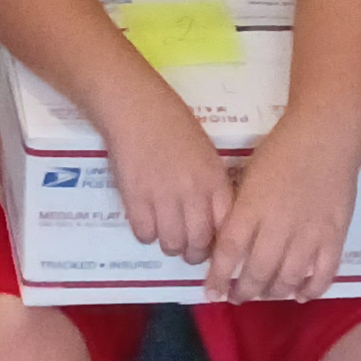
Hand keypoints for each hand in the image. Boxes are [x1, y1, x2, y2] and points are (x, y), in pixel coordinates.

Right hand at [101, 74, 228, 264]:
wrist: (134, 106)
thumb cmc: (173, 123)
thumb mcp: (205, 153)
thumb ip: (211, 186)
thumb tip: (211, 221)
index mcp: (214, 180)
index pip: (226, 229)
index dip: (219, 245)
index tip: (213, 246)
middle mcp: (192, 193)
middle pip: (198, 244)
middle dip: (193, 253)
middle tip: (186, 248)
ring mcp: (163, 197)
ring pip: (171, 244)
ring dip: (169, 245)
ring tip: (165, 234)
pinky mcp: (134, 198)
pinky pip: (143, 234)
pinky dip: (145, 233)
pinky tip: (145, 220)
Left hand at [213, 114, 358, 303]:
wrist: (326, 137)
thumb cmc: (281, 151)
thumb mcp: (248, 176)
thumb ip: (240, 211)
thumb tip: (229, 243)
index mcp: (251, 208)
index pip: (229, 252)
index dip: (218, 278)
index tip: (212, 293)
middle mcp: (278, 226)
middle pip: (258, 272)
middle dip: (245, 291)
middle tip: (238, 297)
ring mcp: (309, 234)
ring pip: (288, 279)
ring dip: (274, 292)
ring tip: (265, 294)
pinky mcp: (334, 237)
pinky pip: (323, 274)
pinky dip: (310, 289)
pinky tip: (300, 293)